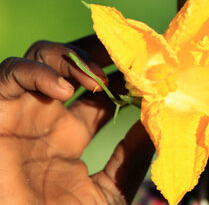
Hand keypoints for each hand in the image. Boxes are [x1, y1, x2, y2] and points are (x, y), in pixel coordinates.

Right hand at [0, 39, 153, 204]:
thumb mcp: (110, 190)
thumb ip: (131, 156)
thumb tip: (160, 119)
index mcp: (72, 134)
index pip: (99, 88)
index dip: (121, 75)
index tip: (146, 72)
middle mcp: (46, 117)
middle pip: (70, 62)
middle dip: (97, 52)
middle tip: (124, 55)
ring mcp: (21, 112)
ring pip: (41, 56)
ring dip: (71, 58)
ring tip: (96, 82)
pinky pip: (8, 73)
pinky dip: (37, 71)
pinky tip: (64, 89)